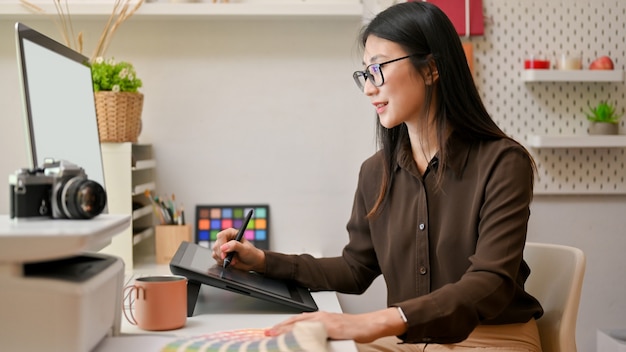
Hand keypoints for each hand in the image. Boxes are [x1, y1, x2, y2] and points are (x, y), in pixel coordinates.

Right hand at [211, 228, 265, 271]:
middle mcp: (225, 239)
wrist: (252, 262)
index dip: (221, 245)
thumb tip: (223, 247)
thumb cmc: (250, 253)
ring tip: (234, 261)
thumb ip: (235, 246)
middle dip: (223, 255)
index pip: (221, 236)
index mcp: (231, 233)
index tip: (225, 254)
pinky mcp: (221, 254)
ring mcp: (222, 247)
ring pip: (215, 252)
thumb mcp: (245, 249)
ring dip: (223, 259)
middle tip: (231, 260)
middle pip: (217, 245)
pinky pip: (216, 258)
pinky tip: (230, 262)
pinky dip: (222, 262)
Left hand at [265, 308, 406, 342]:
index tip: (271, 331)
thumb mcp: (333, 330)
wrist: (370, 324)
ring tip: (275, 336)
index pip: (296, 321)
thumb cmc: (354, 328)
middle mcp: (321, 317)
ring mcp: (326, 321)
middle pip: (295, 322)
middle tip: (267, 334)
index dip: (282, 326)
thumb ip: (319, 332)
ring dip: (287, 330)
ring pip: (302, 325)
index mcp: (320, 317)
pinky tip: (296, 338)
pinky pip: (314, 331)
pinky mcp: (332, 327)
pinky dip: (303, 334)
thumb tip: (305, 338)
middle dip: (280, 328)